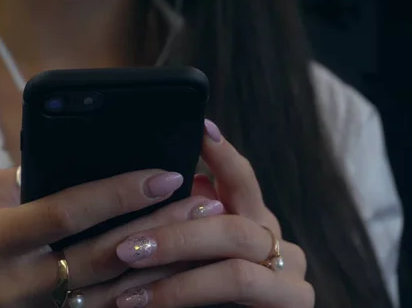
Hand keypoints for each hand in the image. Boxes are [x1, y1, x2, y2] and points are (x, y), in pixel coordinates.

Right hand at [0, 166, 225, 307]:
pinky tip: (173, 275)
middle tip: (203, 203)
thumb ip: (26, 184)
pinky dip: (140, 295)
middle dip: (158, 228)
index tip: (165, 175)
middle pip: (103, 254)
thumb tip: (76, 165)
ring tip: (201, 235)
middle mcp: (17, 282)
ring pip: (113, 291)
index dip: (119, 193)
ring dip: (162, 262)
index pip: (68, 212)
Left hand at [84, 120, 313, 307]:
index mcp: (254, 223)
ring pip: (234, 268)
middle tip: (126, 248)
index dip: (222, 155)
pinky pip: (235, 292)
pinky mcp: (292, 307)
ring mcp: (290, 279)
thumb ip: (191, 223)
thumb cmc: (210, 298)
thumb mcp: (194, 256)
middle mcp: (277, 245)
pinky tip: (146, 303)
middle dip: (175, 236)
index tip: (200, 128)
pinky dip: (185, 297)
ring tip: (129, 289)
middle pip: (231, 225)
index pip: (241, 181)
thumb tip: (177, 183)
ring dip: (176, 279)